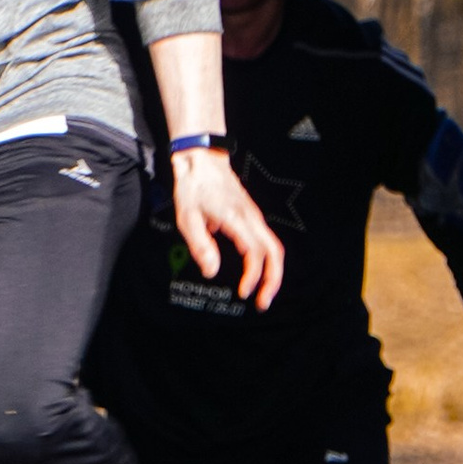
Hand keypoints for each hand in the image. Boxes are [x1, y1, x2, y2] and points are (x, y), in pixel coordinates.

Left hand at [172, 148, 283, 307]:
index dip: (252, 276)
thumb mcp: (187, 218)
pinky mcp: (252, 215)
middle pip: (275, 251)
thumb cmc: (193, 187)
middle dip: (273, 280)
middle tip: (263, 302)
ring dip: (273, 271)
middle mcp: (250, 216)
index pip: (254, 252)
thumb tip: (211, 271)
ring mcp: (254, 215)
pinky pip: (266, 240)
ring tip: (263, 293)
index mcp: (235, 218)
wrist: (202, 160)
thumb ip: (201, 246)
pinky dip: (267, 260)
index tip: (243, 292)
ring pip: (274, 246)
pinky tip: (257, 273)